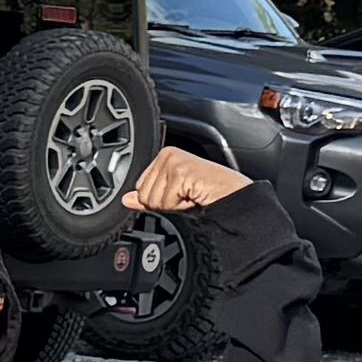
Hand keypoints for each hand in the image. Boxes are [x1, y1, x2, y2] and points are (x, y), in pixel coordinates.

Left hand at [124, 145, 248, 216]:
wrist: (235, 198)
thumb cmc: (211, 195)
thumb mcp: (172, 198)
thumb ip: (148, 198)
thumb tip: (127, 200)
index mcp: (165, 157)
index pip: (139, 187)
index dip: (157, 200)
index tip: (178, 196)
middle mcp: (168, 155)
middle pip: (143, 194)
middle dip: (165, 204)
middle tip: (187, 197)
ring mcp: (174, 161)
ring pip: (152, 200)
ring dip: (174, 206)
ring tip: (192, 197)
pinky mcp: (181, 171)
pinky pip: (165, 202)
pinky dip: (181, 207)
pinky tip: (195, 197)